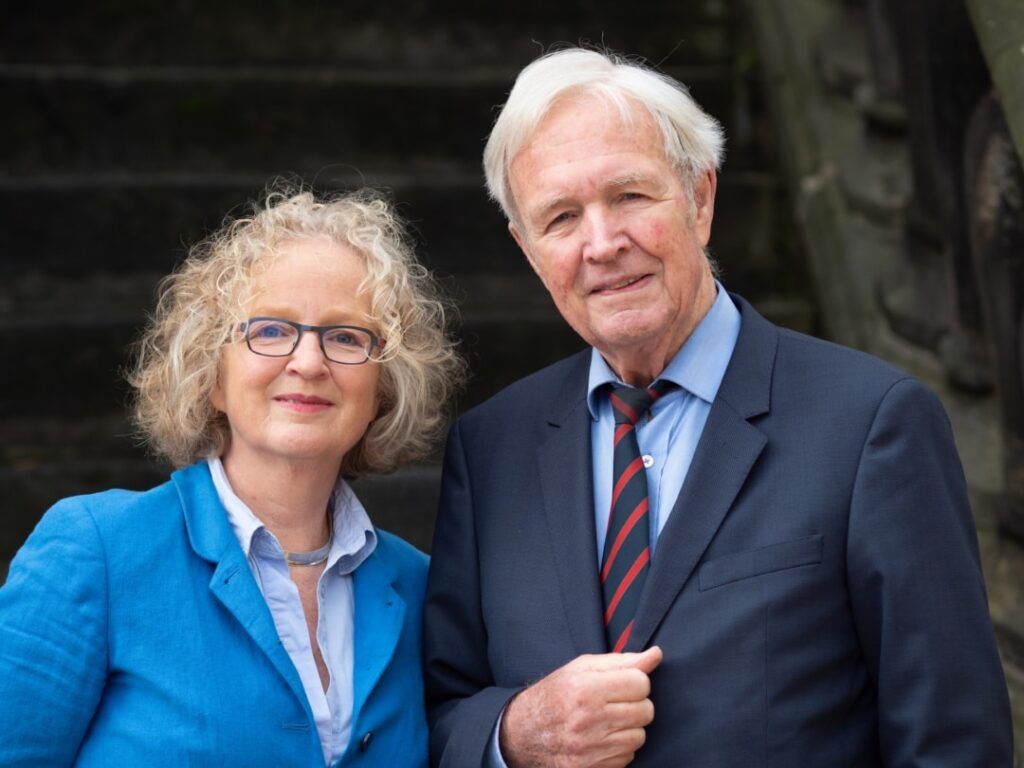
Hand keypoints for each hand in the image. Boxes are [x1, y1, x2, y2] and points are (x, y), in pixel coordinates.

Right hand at [499, 646, 661, 767]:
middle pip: (645, 711)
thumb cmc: (555, 695)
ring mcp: (590, 749)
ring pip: (639, 736)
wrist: (524, 732)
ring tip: (608, 721)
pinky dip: (620, 748)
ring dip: (629, 728)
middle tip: (615, 702)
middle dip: (636, 704)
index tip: (622, 683)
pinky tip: (602, 738)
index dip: (635, 681)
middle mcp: (588, 720)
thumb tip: (655, 655)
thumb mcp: (582, 668)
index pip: (640, 683)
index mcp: (585, 689)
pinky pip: (627, 757)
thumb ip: (621, 661)